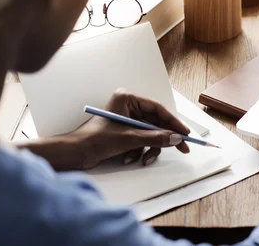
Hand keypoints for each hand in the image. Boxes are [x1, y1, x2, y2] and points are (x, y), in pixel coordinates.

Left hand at [68, 89, 190, 168]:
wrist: (74, 154)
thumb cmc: (94, 139)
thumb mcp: (129, 139)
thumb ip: (155, 137)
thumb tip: (176, 138)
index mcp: (128, 99)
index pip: (158, 109)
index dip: (173, 122)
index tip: (185, 133)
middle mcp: (128, 107)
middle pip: (156, 123)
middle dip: (164, 139)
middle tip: (181, 148)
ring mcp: (126, 120)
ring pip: (150, 134)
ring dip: (148, 148)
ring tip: (143, 159)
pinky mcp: (123, 133)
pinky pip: (141, 141)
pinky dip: (139, 151)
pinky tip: (129, 158)